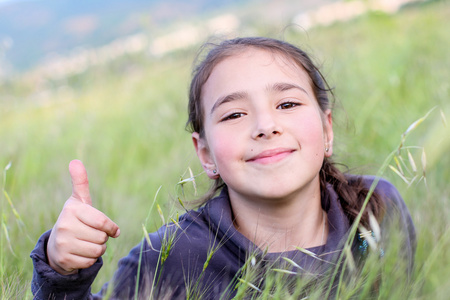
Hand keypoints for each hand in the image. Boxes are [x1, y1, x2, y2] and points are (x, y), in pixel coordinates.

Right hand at [47, 160, 119, 274]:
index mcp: (72, 209)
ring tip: (87, 243)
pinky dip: (90, 260)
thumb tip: (75, 161)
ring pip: (97, 251)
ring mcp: (62, 243)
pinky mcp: (63, 259)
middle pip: (102, 238)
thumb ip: (80, 182)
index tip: (112, 230)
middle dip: (103, 238)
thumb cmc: (75, 219)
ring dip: (98, 249)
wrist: (56, 245)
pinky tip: (81, 253)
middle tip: (92, 235)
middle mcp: (64, 225)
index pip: (102, 222)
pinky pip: (90, 262)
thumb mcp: (79, 200)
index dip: (111, 227)